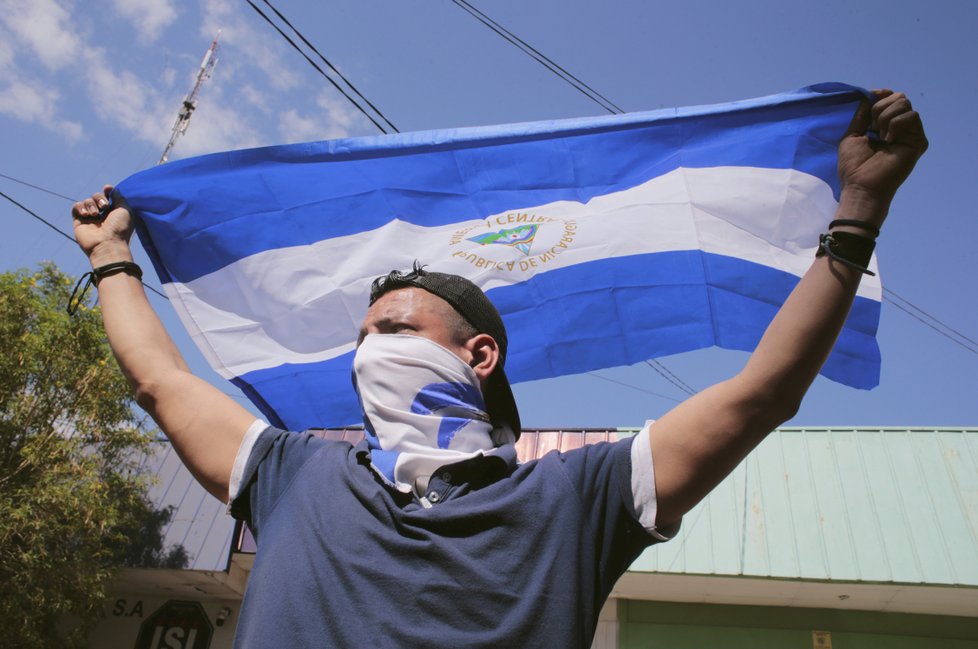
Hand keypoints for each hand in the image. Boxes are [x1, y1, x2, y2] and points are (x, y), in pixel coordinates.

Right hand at [71, 185, 133, 263]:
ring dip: (91, 204)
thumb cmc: (120, 229)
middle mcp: (102, 215)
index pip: (108, 197)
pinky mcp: (79, 222)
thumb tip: (111, 188)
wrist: (107, 245)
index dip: (107, 191)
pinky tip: (86, 214)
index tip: (108, 189)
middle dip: (99, 197)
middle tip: (104, 206)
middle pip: (96, 196)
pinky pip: (76, 207)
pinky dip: (80, 207)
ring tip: (95, 214)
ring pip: (86, 201)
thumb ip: (119, 197)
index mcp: (114, 213)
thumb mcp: (125, 210)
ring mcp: (90, 219)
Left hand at [837, 90, 927, 224]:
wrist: (861, 185)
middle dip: (879, 108)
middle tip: (872, 129)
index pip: (889, 98)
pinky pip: (912, 116)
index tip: (869, 101)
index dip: (879, 95)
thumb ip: (862, 113)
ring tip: (879, 136)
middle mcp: (899, 128)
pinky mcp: (918, 140)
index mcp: (883, 125)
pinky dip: (896, 124)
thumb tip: (872, 92)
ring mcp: (910, 133)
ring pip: (904, 103)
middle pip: (898, 97)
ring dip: (885, 116)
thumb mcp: (853, 133)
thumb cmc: (854, 165)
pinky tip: (889, 140)